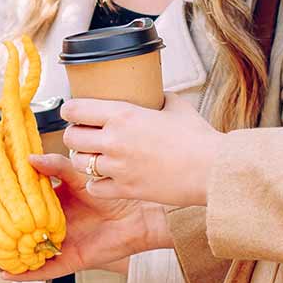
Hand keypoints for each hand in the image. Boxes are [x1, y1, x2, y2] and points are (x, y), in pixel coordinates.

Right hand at [0, 155, 169, 280]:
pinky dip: (23, 274)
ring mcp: (54, 247)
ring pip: (19, 257)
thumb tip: (29, 158)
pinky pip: (41, 272)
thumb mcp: (79, 175)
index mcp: (44, 206)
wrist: (140, 214)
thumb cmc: (110, 193)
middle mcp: (44, 229)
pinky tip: (4, 271)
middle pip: (8, 236)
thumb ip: (56, 166)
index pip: (10, 209)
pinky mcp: (68, 262)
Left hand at [57, 95, 222, 209]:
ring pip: (78, 163)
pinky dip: (97, 184)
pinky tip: (106, 179)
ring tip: (95, 157)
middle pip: (70, 137)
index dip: (70, 110)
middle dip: (74, 135)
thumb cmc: (198, 137)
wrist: (212, 170)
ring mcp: (117, 167)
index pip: (75, 109)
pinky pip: (94, 187)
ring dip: (83, 159)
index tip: (74, 112)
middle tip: (84, 136)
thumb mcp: (177, 106)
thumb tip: (154, 93)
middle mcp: (114, 140)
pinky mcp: (125, 189)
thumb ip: (159, 98)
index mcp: (123, 115)